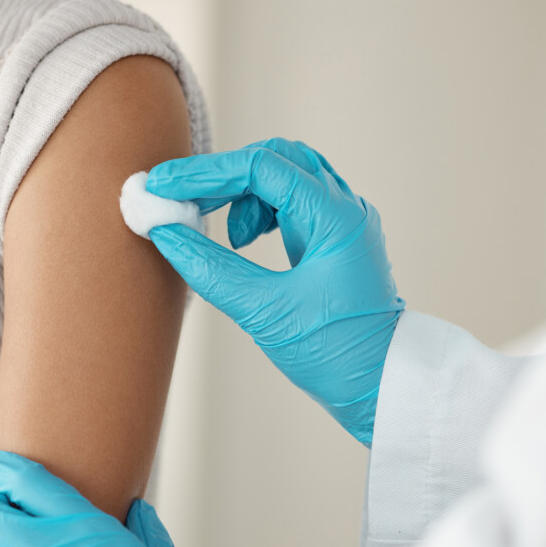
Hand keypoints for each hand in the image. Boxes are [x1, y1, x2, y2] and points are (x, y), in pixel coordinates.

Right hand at [147, 138, 403, 444]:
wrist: (383, 388)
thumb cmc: (336, 354)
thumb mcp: (265, 313)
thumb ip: (211, 269)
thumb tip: (164, 232)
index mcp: (336, 218)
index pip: (261, 167)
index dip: (205, 173)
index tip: (162, 184)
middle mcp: (344, 209)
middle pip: (275, 158)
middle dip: (222, 175)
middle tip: (179, 200)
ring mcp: (341, 222)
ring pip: (282, 176)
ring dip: (240, 194)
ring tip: (221, 235)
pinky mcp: (332, 240)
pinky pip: (289, 202)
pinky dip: (256, 211)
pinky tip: (241, 242)